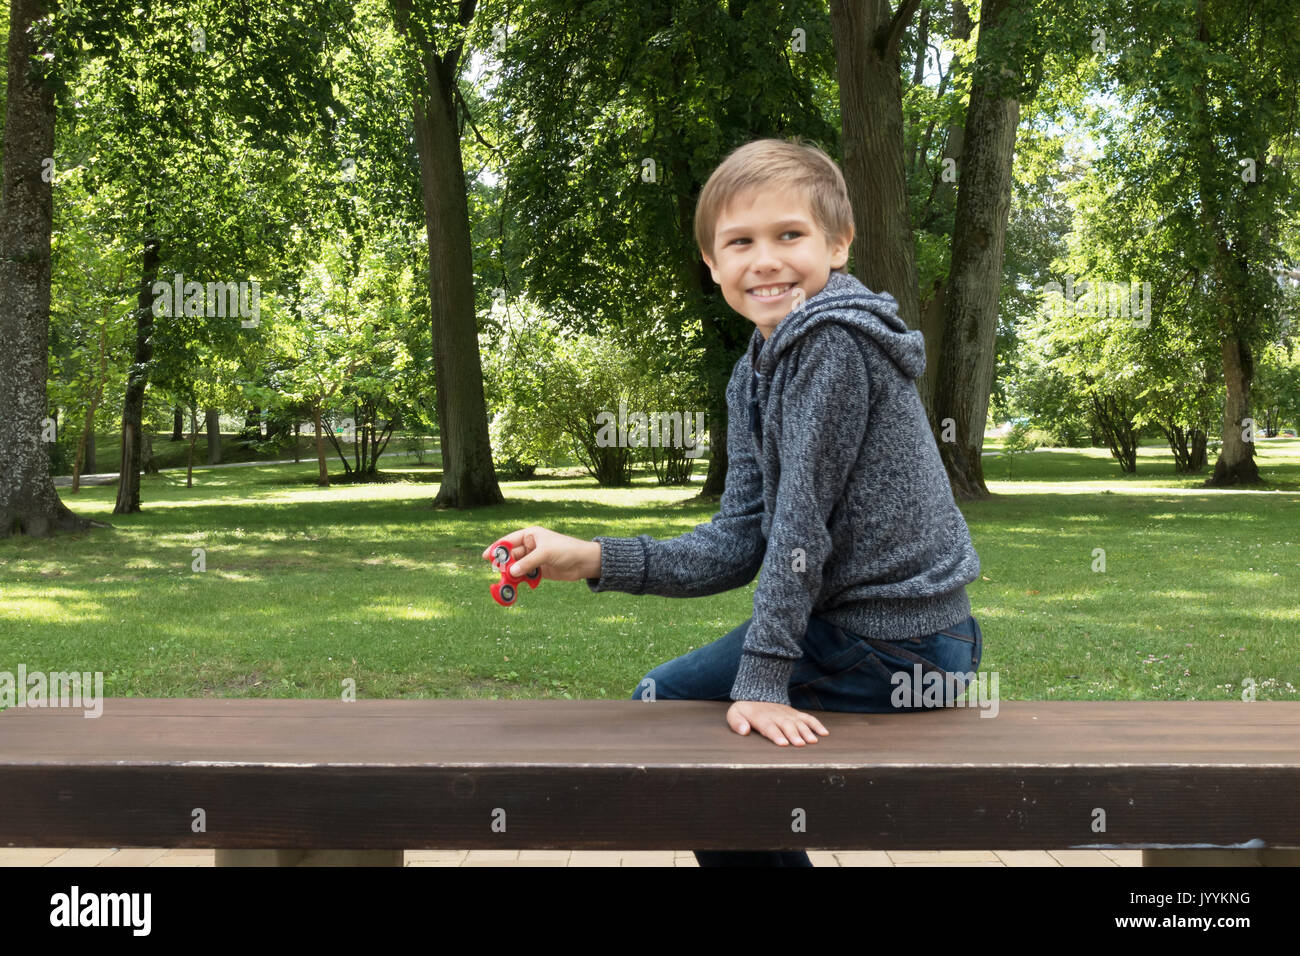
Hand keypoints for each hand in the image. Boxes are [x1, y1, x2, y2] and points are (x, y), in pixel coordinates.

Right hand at [482, 526, 600, 581]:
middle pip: (512, 556)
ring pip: (517, 567)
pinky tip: (516, 587)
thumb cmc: (566, 550)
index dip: (497, 548)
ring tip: (506, 583)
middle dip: (504, 565)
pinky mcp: (540, 571)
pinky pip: (525, 576)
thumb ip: (528, 562)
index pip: (509, 540)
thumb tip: (511, 572)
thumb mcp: (545, 554)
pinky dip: (520, 581)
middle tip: (497, 573)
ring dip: (511, 575)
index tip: (486, 556)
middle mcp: (531, 546)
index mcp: (531, 535)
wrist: (584, 562)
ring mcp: (535, 559)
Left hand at [727, 700, 829, 745]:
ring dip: (806, 731)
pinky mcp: (795, 714)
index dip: (776, 735)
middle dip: (794, 735)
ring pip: (799, 723)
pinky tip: (824, 733)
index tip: (783, 743)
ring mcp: (788, 714)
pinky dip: (817, 724)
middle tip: (800, 744)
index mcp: (761, 718)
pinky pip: (808, 718)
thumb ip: (737, 722)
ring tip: (813, 741)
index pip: (770, 727)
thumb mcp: (734, 714)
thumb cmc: (745, 710)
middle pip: (786, 726)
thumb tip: (744, 731)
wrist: (758, 693)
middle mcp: (777, 716)